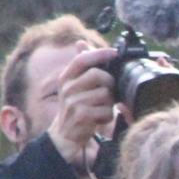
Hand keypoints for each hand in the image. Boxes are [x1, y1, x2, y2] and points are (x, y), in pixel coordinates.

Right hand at [47, 43, 118, 167]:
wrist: (64, 136)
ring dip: (110, 102)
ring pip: (104, 94)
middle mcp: (67, 88)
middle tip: (110, 91)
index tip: (114, 53)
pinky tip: (100, 119)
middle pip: (97, 75)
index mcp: (66, 78)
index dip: (99, 53)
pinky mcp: (81, 117)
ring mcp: (73, 103)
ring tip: (103, 108)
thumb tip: (81, 43)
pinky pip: (106, 111)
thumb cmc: (75, 108)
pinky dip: (108, 116)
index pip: (82, 59)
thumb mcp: (73, 86)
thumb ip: (80, 67)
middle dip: (109, 82)